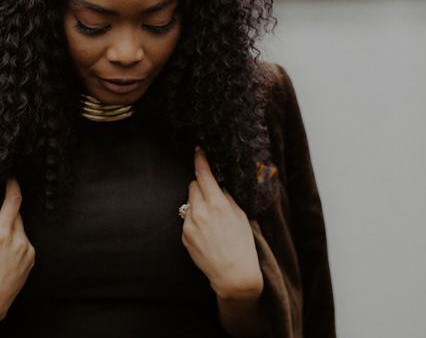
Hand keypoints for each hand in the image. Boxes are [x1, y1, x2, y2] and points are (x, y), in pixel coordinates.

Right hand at [0, 177, 35, 325]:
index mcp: (2, 235)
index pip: (14, 201)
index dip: (13, 186)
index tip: (11, 178)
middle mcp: (19, 240)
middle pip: (16, 215)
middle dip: (6, 215)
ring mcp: (28, 249)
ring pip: (20, 228)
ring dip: (11, 230)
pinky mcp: (32, 257)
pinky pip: (24, 241)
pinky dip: (16, 242)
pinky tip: (4, 257)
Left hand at [180, 147, 263, 299]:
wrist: (233, 275)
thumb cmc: (242, 245)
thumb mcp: (241, 215)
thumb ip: (226, 197)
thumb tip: (217, 184)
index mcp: (217, 205)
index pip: (204, 174)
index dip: (200, 160)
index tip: (198, 150)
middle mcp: (200, 212)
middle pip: (194, 185)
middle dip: (202, 185)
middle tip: (213, 197)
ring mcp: (189, 224)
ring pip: (189, 201)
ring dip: (198, 203)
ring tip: (212, 220)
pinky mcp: (184, 235)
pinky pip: (187, 218)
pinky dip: (195, 219)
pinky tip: (207, 232)